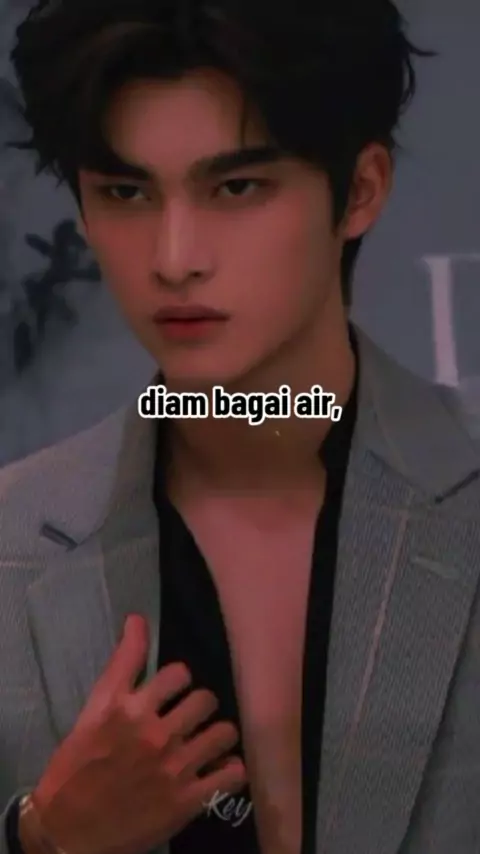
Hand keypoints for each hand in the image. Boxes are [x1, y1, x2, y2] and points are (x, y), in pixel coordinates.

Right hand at [29, 614, 246, 853]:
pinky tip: (218, 771)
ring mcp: (172, 767)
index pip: (176, 673)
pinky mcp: (187, 801)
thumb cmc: (76, 768)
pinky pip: (231, 774)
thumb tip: (137, 619)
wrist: (68, 832)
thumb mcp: (92, 711)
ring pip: (223, 732)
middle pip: (204, 699)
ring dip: (218, 736)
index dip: (178, 679)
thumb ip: (121, 666)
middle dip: (199, 707)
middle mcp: (151, 733)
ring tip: (208, 742)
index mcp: (125, 710)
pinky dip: (229, 771)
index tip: (173, 689)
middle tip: (190, 718)